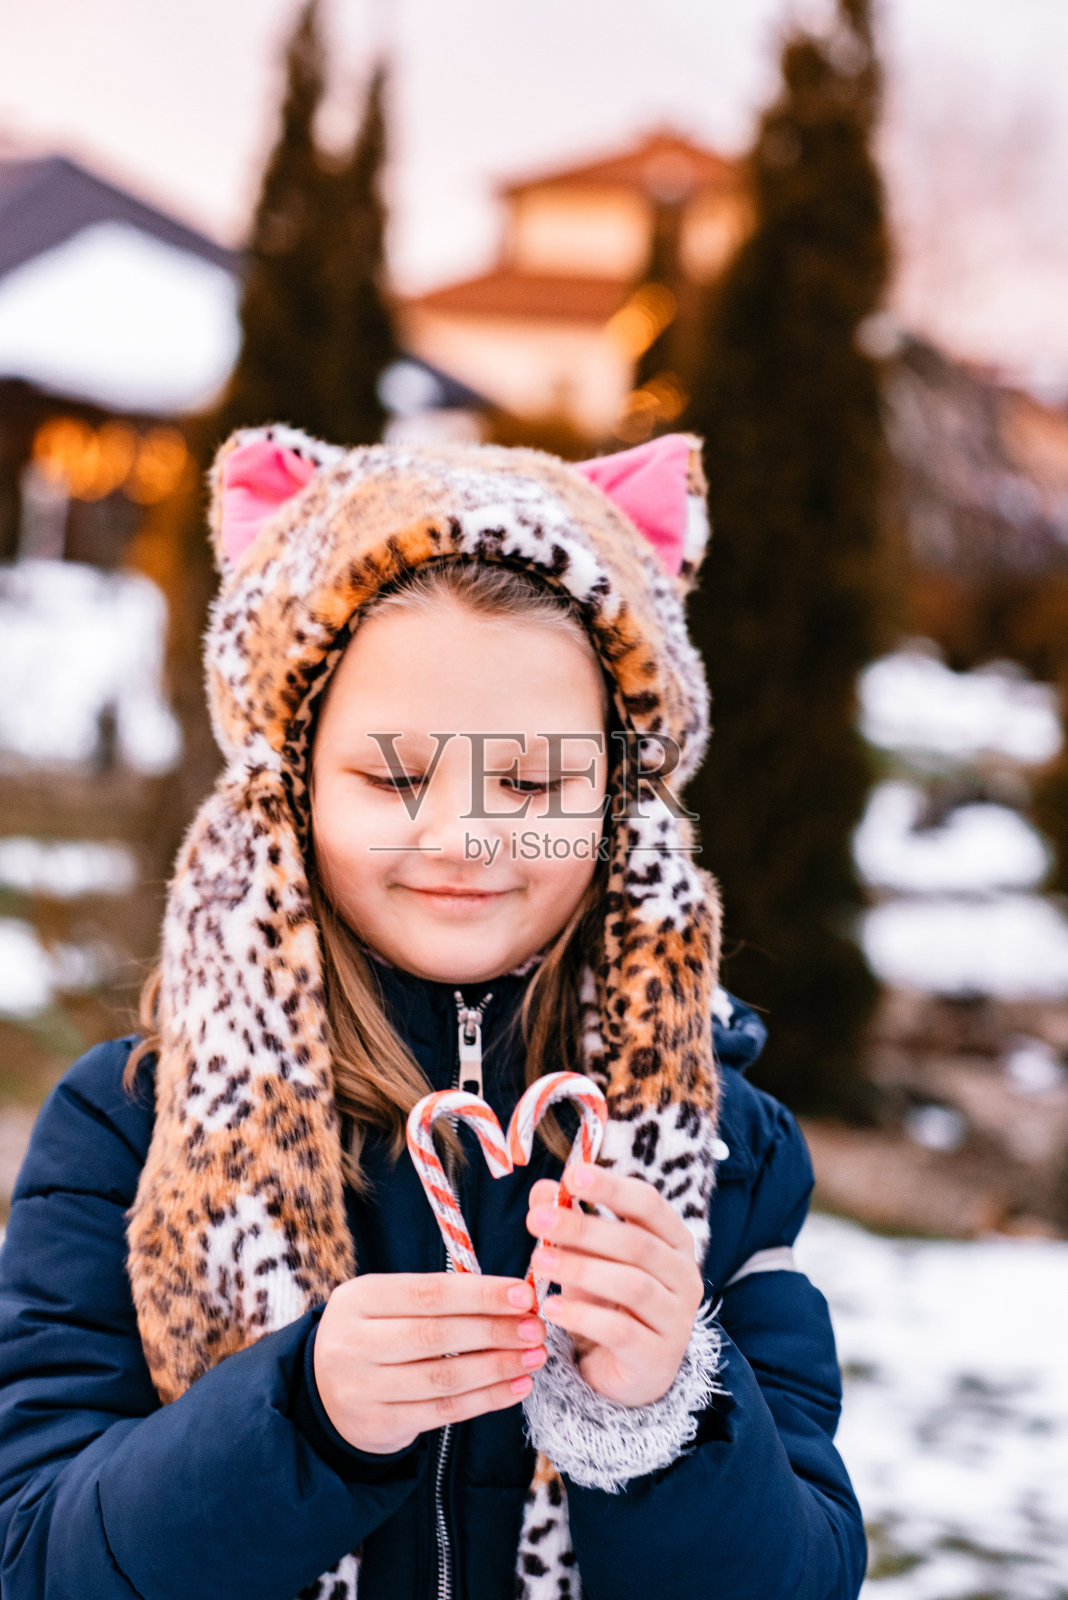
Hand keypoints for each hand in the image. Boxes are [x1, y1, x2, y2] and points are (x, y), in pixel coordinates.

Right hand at [313, 1272, 545, 1453]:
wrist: (322, 1391)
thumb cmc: (373, 1334)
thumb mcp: (386, 1302)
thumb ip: (437, 1297)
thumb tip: (510, 1297)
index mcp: (360, 1298)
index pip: (429, 1293)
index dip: (480, 1294)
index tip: (523, 1295)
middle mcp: (355, 1343)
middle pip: (436, 1336)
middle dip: (494, 1331)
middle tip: (536, 1328)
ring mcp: (364, 1388)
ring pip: (444, 1378)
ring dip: (497, 1367)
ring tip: (533, 1357)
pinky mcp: (380, 1424)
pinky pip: (443, 1411)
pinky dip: (486, 1399)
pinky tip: (515, 1387)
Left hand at [526, 1164, 704, 1406]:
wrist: (627, 1372)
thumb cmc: (609, 1302)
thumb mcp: (588, 1257)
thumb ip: (569, 1221)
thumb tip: (542, 1190)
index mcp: (674, 1240)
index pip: (648, 1203)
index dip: (611, 1187)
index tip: (572, 1175)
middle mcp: (684, 1276)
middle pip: (636, 1243)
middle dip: (583, 1228)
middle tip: (537, 1220)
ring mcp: (676, 1319)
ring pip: (631, 1285)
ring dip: (580, 1270)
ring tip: (540, 1262)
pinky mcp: (658, 1357)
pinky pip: (621, 1331)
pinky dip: (583, 1317)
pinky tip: (551, 1309)